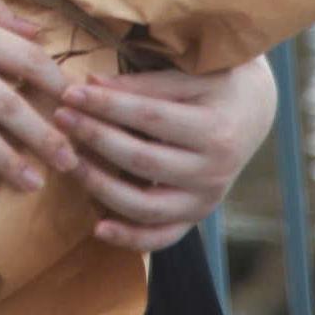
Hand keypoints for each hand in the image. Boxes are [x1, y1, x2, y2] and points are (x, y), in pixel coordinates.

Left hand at [53, 53, 276, 251]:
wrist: (254, 112)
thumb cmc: (216, 84)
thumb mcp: (189, 75)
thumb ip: (143, 84)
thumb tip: (89, 84)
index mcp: (214, 130)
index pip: (149, 117)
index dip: (107, 106)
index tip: (70, 92)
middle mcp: (213, 172)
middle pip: (142, 161)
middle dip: (96, 139)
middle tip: (60, 118)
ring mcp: (205, 201)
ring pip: (146, 206)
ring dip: (101, 187)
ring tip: (68, 162)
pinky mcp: (196, 218)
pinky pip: (162, 237)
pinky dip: (130, 238)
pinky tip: (98, 227)